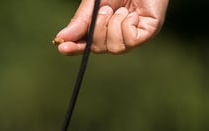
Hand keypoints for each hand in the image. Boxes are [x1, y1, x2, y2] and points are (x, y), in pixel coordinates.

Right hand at [54, 0, 169, 54]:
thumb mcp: (94, 3)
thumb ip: (81, 21)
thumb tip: (61, 38)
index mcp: (103, 28)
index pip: (86, 44)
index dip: (74, 48)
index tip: (62, 47)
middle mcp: (117, 36)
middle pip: (98, 48)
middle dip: (97, 29)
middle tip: (105, 10)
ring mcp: (132, 36)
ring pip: (114, 48)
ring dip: (112, 26)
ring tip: (118, 10)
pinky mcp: (147, 33)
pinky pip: (129, 42)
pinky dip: (126, 26)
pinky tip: (132, 14)